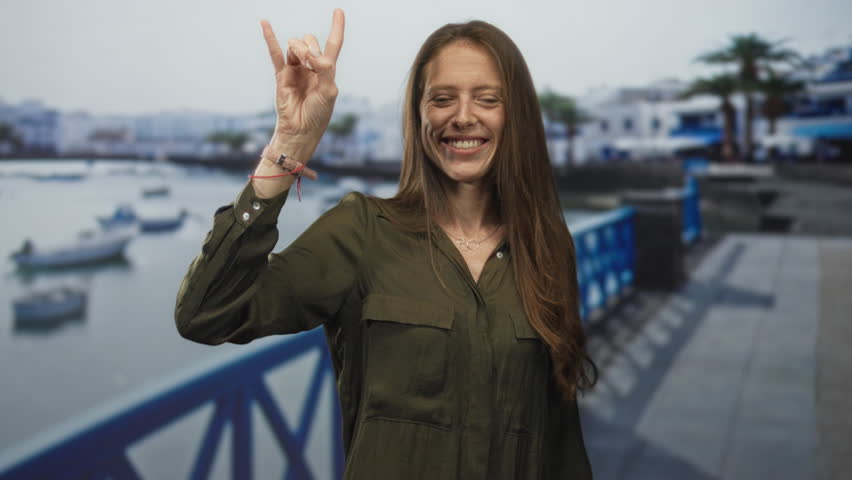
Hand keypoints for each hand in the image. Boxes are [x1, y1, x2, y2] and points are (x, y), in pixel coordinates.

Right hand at [261, 9, 344, 147]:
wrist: (300, 130)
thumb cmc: (318, 114)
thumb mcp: (329, 92)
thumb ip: (325, 69)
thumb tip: (312, 54)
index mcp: (327, 70)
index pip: (333, 44)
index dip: (337, 28)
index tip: (339, 11)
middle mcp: (311, 67)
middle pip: (310, 41)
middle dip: (310, 48)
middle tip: (311, 64)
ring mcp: (295, 69)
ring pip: (295, 45)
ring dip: (298, 50)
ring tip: (301, 65)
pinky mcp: (281, 75)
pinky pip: (274, 52)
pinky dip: (270, 37)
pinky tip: (264, 23)